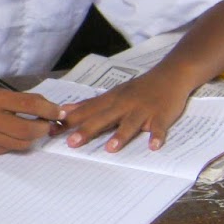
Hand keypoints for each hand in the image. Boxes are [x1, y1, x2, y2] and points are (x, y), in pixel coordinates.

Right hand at [0, 86, 59, 156]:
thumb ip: (19, 101)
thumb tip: (48, 109)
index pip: (30, 105)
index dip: (50, 110)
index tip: (59, 112)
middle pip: (29, 130)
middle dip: (44, 128)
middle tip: (47, 125)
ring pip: (23, 143)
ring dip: (33, 137)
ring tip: (33, 130)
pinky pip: (10, 149)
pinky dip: (16, 142)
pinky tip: (12, 136)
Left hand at [58, 68, 188, 152]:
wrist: (170, 75)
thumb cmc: (138, 88)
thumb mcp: (113, 93)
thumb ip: (90, 104)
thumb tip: (65, 110)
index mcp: (111, 100)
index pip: (87, 110)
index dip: (70, 120)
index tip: (52, 130)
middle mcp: (124, 104)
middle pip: (103, 118)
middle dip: (87, 130)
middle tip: (72, 143)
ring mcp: (143, 109)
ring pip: (130, 123)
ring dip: (121, 135)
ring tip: (110, 148)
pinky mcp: (161, 115)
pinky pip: (159, 127)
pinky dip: (157, 136)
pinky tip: (153, 147)